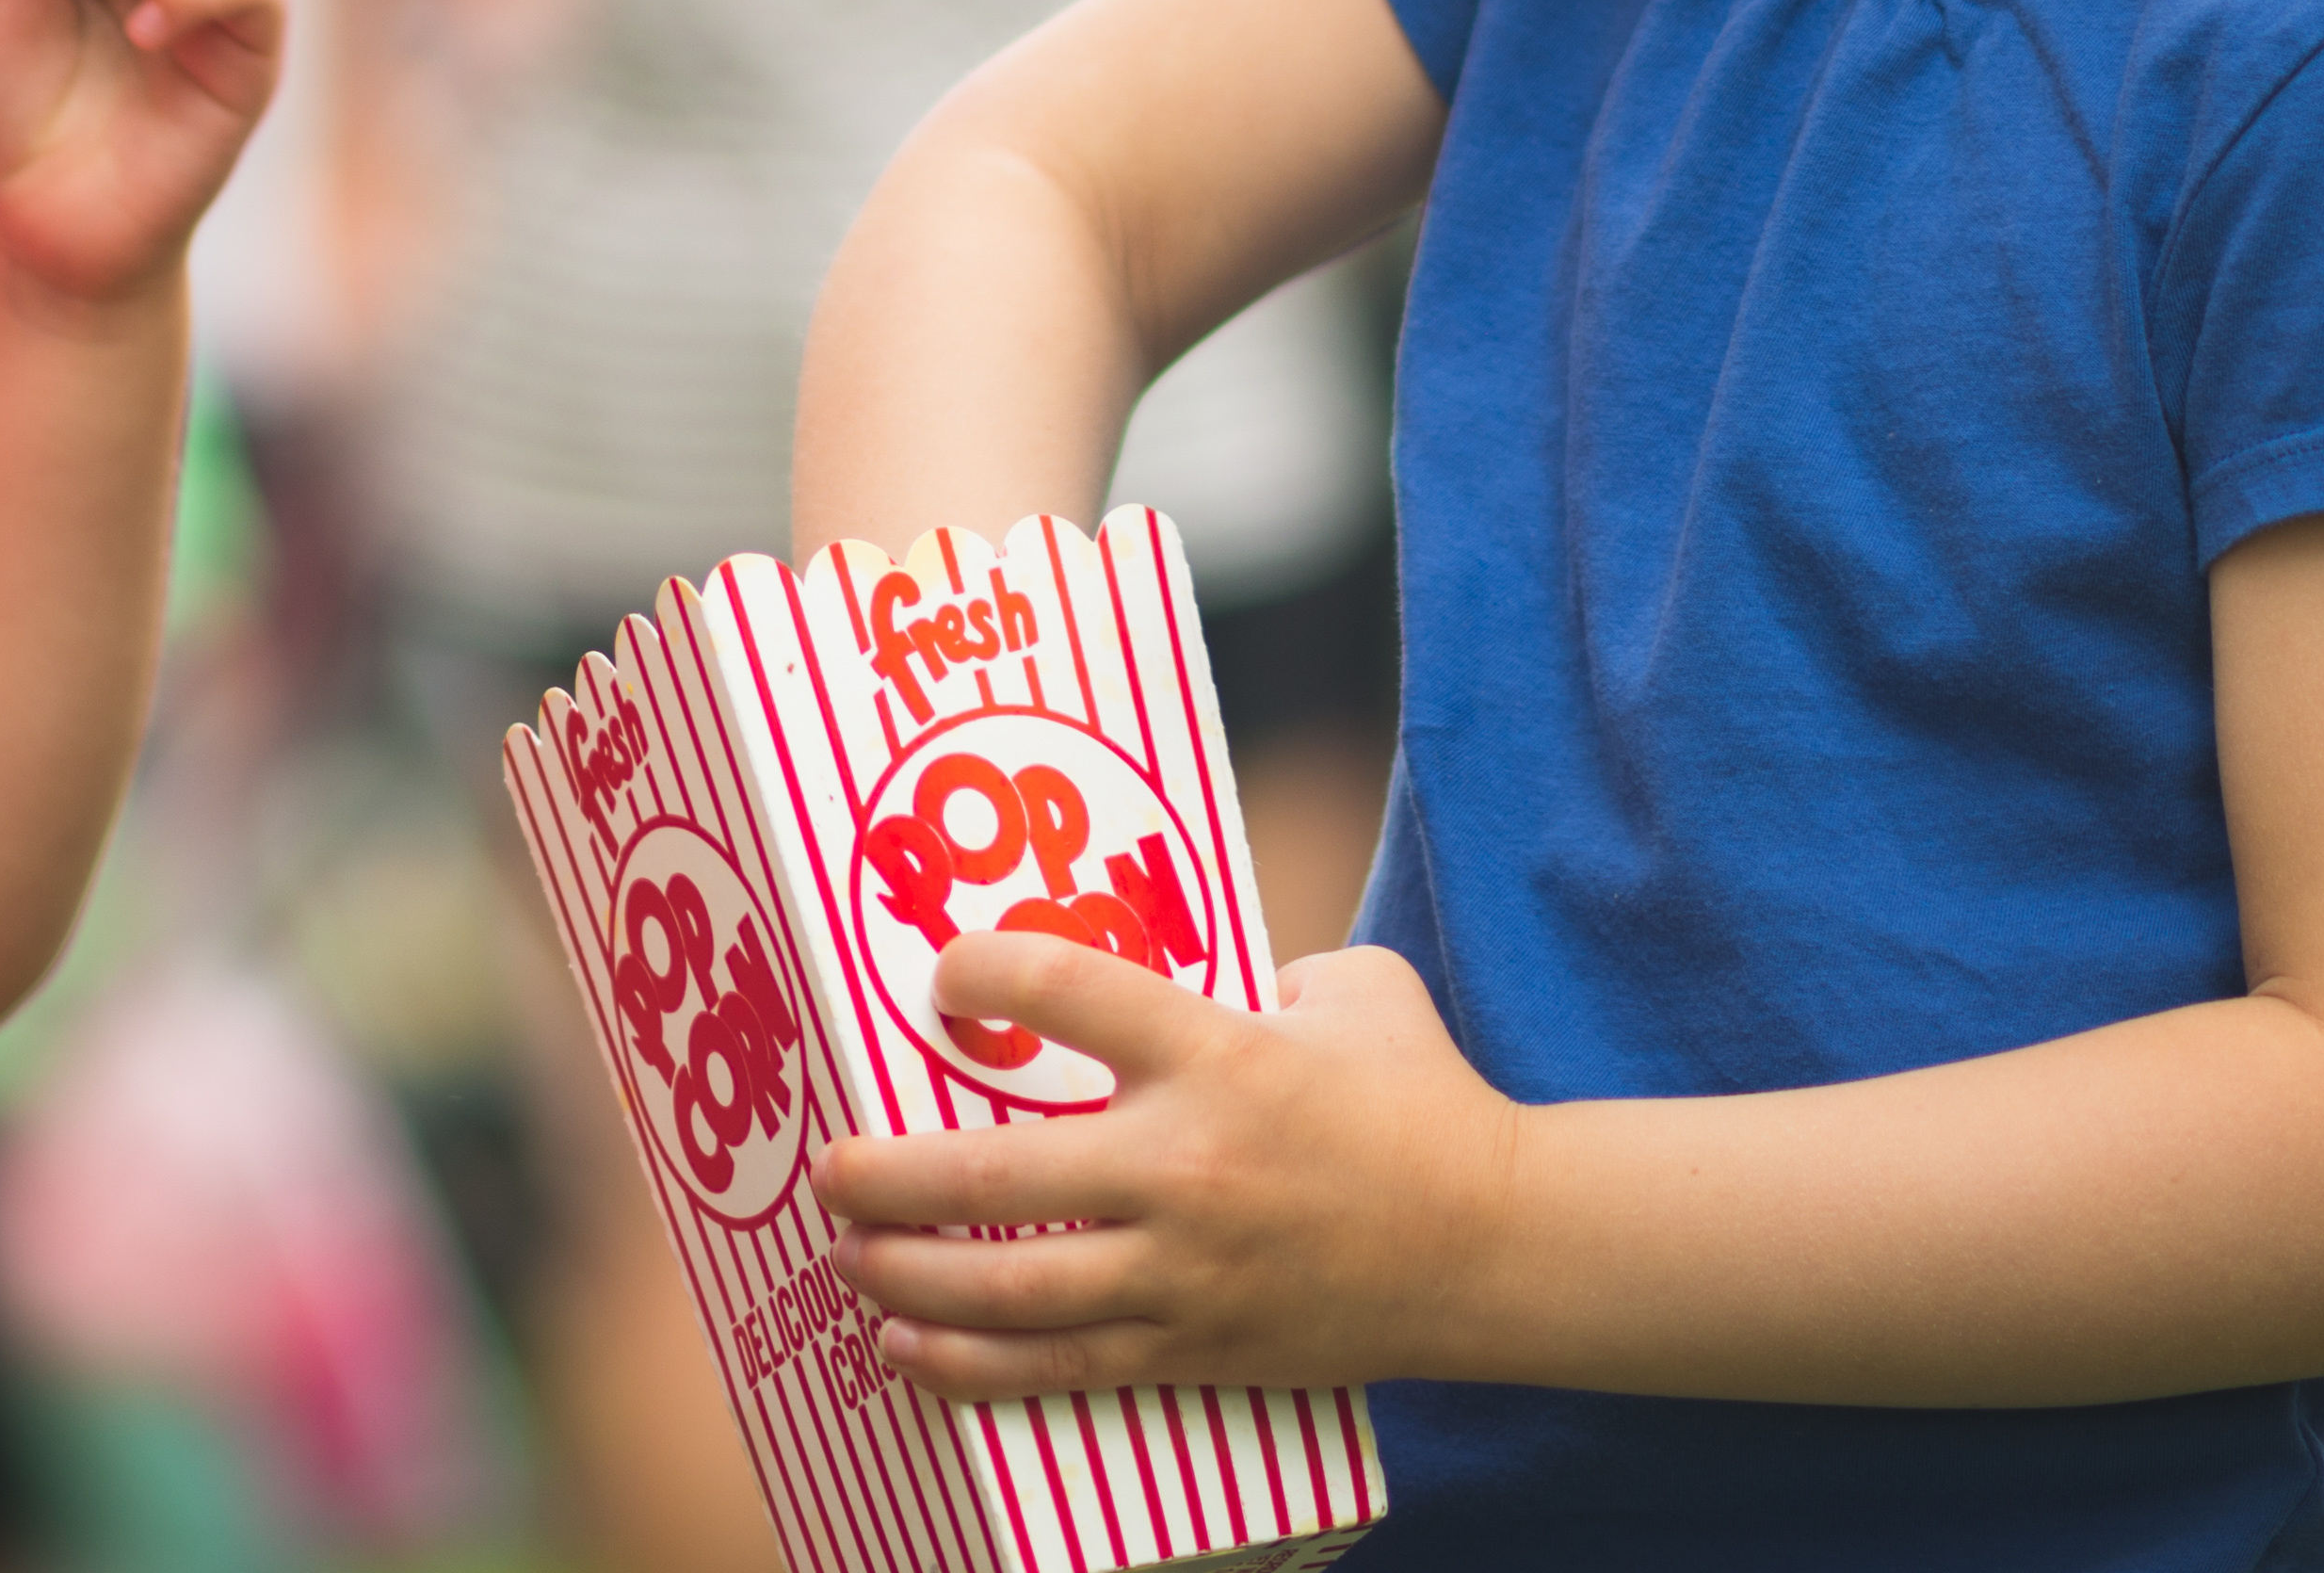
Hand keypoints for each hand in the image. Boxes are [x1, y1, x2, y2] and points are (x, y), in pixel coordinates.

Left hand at [816, 933, 1523, 1399]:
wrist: (1494, 1245)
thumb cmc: (1419, 1096)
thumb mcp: (1349, 989)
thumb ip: (1257, 965)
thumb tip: (1175, 957)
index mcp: (1220, 1054)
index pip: (1064, 994)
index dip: (980, 974)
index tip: (942, 978)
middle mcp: (1188, 1167)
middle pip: (997, 1175)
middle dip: (888, 1171)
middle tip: (829, 1163)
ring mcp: (1186, 1271)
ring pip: (1010, 1289)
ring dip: (906, 1274)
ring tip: (846, 1253)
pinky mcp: (1195, 1348)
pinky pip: (1059, 1367)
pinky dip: (968, 1367)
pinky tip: (904, 1348)